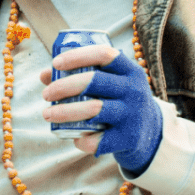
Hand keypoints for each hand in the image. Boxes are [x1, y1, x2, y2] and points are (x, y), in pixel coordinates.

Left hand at [40, 45, 163, 174]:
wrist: (150, 132)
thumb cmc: (121, 101)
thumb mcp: (111, 84)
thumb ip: (83, 75)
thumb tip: (45, 75)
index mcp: (130, 71)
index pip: (104, 54)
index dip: (78, 56)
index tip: (56, 63)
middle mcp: (134, 90)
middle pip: (95, 81)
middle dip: (64, 86)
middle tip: (45, 94)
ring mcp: (133, 115)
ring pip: (93, 109)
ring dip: (65, 112)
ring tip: (47, 114)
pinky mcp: (128, 138)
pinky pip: (99, 140)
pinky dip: (82, 139)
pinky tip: (74, 137)